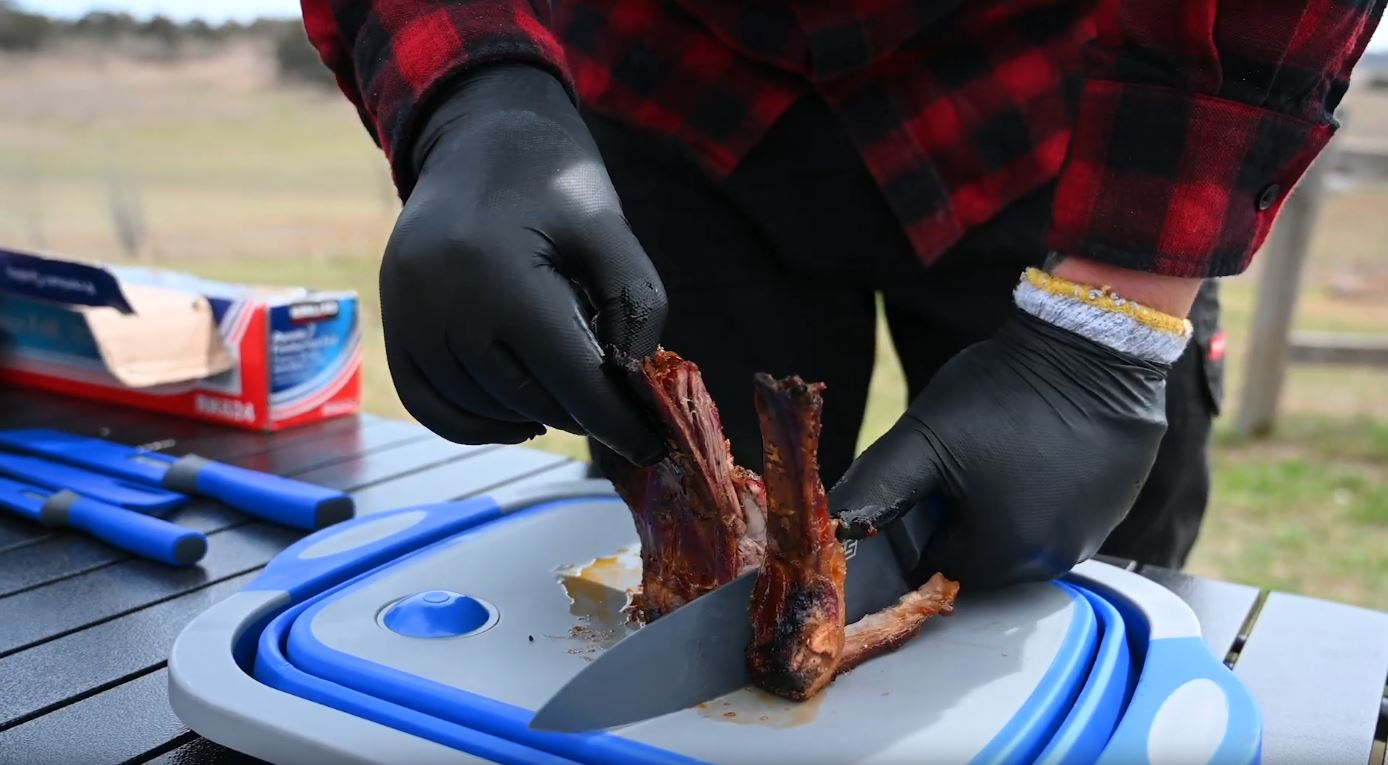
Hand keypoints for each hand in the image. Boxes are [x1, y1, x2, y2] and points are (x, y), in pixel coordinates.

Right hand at [380, 63, 667, 463]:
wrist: (476, 138)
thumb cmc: (552, 182)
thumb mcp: (610, 228)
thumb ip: (636, 304)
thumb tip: (634, 386)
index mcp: (500, 273)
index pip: (569, 375)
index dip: (618, 419)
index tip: (654, 447)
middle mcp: (442, 303)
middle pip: (529, 398)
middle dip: (584, 411)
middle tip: (623, 407)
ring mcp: (408, 318)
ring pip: (485, 410)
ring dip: (537, 415)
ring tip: (572, 388)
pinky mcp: (393, 328)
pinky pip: (433, 407)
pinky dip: (479, 424)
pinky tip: (523, 412)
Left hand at [829, 310, 1169, 588]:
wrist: (1094, 346)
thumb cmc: (1002, 392)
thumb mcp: (922, 437)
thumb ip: (876, 488)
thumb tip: (833, 529)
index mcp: (1002, 553)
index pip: (936, 568)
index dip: (921, 527)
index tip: (928, 484)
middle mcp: (1053, 562)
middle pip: (981, 561)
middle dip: (961, 522)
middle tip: (961, 465)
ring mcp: (1091, 537)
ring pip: (1022, 542)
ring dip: (1002, 511)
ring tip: (1001, 453)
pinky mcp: (1114, 509)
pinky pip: (1061, 519)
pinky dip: (1042, 497)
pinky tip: (1036, 453)